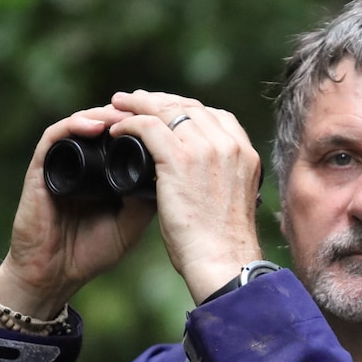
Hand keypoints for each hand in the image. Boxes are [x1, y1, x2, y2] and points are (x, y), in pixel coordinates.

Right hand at [0, 105, 156, 325]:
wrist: (54, 275)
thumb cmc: (91, 253)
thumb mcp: (131, 224)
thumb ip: (147, 199)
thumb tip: (173, 171)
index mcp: (107, 172)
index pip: (127, 136)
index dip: (147, 124)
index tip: (170, 121)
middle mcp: (85, 163)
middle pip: (107, 123)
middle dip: (130, 113)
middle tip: (151, 108)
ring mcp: (63, 163)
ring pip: (83, 123)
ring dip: (105, 114)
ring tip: (127, 114)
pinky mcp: (41, 169)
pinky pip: (54, 138)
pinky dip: (74, 126)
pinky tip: (94, 126)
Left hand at [109, 90, 262, 303]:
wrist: (223, 260)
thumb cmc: (223, 242)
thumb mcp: (233, 200)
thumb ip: (223, 179)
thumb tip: (201, 176)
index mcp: (245, 153)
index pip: (215, 115)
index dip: (186, 109)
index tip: (165, 113)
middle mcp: (229, 144)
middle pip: (190, 106)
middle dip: (160, 101)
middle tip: (134, 102)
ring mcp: (206, 149)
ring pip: (167, 109)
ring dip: (139, 105)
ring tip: (118, 107)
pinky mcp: (180, 159)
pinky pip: (148, 126)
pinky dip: (129, 123)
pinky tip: (116, 129)